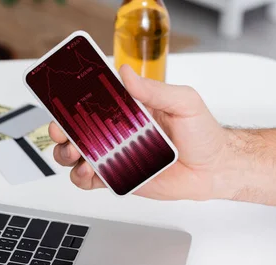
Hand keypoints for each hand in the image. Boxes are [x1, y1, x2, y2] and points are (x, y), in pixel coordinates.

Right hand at [50, 64, 232, 200]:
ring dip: (68, 155)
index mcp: (128, 109)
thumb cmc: (203, 134)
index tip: (61, 104)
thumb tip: (127, 73)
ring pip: (77, 155)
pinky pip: (91, 180)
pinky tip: (88, 174)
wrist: (214, 169)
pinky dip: (82, 178)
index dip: (70, 104)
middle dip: (61, 131)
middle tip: (64, 133)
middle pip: (76, 130)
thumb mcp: (183, 102)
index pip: (91, 102)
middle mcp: (117, 131)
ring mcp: (115, 155)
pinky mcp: (118, 178)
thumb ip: (154, 90)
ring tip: (77, 156)